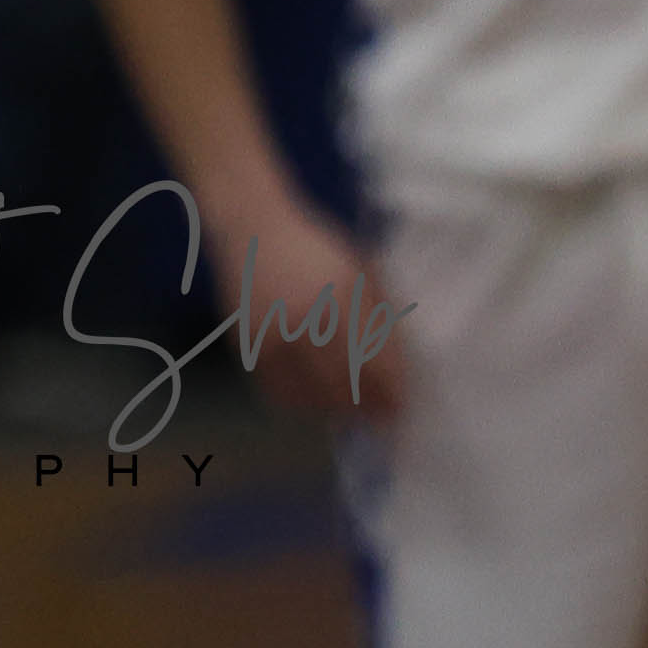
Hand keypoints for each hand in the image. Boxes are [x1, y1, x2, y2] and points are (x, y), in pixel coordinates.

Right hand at [211, 187, 412, 420]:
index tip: (400, 411)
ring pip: (308, 393)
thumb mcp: (362, 272)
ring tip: (346, 412)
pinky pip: (276, 388)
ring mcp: (272, 333)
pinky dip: (296, 401)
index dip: (389, 394)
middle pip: (343, 386)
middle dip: (364, 409)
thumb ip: (379, 318)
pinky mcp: (247, 342)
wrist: (253, 227)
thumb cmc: (317, 245)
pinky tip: (311, 400)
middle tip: (377, 420)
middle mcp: (307, 319)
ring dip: (331, 409)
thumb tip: (396, 370)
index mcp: (343, 297)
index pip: (374, 363)